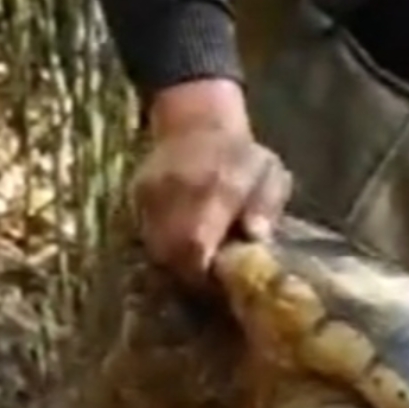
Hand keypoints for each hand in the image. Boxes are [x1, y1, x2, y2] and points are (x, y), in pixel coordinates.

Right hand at [129, 79, 291, 286]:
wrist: (197, 122)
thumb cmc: (242, 157)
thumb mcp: (270, 172)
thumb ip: (267, 203)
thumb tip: (257, 236)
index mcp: (220, 183)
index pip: (200, 242)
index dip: (207, 274)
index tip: (222, 286)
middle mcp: (181, 188)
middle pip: (174, 251)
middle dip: (191, 276)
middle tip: (210, 285)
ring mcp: (154, 191)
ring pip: (157, 247)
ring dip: (176, 264)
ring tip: (198, 267)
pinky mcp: (138, 195)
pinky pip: (146, 234)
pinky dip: (163, 248)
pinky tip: (182, 248)